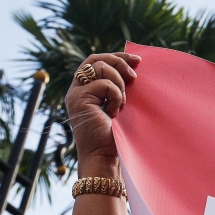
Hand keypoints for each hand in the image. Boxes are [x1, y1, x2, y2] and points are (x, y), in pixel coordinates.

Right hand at [64, 52, 140, 175]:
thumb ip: (120, 88)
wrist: (106, 157)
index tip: (138, 61)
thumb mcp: (120, 106)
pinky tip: (115, 112)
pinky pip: (104, 84)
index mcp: (86, 89)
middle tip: (135, 76)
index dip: (118, 57)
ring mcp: (76, 93)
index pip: (98, 61)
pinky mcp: (79, 99)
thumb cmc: (117, 137)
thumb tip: (135, 68)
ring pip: (100, 68)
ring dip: (119, 84)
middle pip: (96, 59)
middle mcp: (77, 89)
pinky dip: (116, 96)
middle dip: (119, 62)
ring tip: (123, 104)